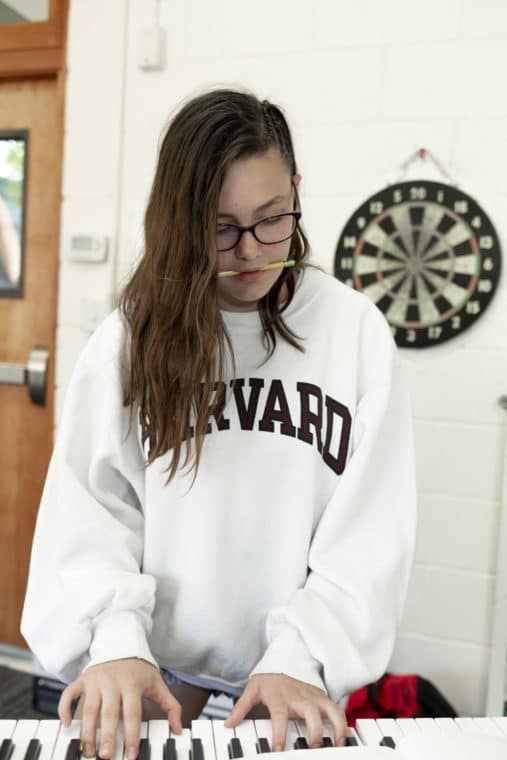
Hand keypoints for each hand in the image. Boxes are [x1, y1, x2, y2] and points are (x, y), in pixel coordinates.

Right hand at [58, 658, 181, 758]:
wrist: (122, 642)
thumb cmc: (139, 670)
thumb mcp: (157, 684)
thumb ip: (171, 706)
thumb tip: (178, 730)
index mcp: (132, 684)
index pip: (132, 712)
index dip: (131, 734)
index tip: (131, 755)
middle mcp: (112, 682)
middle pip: (108, 712)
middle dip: (106, 736)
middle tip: (105, 756)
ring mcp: (95, 680)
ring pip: (88, 708)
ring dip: (86, 731)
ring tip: (88, 751)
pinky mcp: (83, 679)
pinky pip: (69, 694)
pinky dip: (65, 708)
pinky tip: (67, 725)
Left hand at [224, 673, 346, 750]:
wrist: (284, 662)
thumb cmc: (269, 681)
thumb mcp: (252, 690)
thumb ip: (241, 707)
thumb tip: (228, 723)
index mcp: (280, 697)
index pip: (279, 715)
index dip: (279, 733)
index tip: (278, 750)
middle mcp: (299, 697)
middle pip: (310, 712)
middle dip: (315, 730)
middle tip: (314, 747)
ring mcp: (313, 697)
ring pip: (330, 708)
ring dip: (336, 726)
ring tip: (338, 743)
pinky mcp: (322, 698)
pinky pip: (337, 709)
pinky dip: (343, 722)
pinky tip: (344, 737)